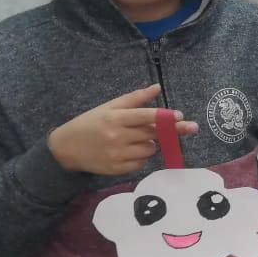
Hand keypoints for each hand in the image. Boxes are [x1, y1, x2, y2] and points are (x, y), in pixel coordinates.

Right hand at [47, 84, 197, 174]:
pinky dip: (141, 158)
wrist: (65, 148)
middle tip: (191, 127)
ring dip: (150, 144)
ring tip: (137, 139)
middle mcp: (117, 136)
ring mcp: (116, 154)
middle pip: (152, 133)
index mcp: (115, 118)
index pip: (145, 116)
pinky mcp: (116, 169)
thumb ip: (134, 98)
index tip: (180, 116)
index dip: (164, 117)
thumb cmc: (90, 123)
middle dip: (171, 131)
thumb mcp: (109, 107)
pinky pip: (141, 164)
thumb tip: (157, 87)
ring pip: (150, 149)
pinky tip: (130, 151)